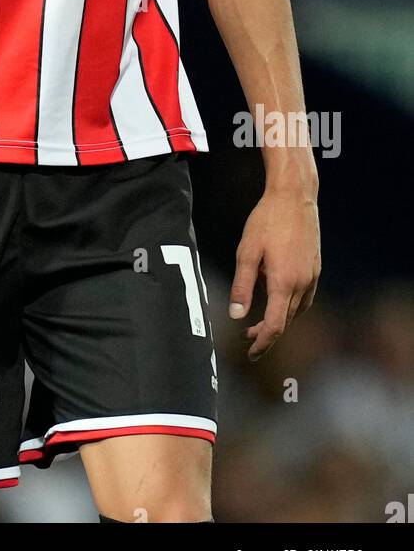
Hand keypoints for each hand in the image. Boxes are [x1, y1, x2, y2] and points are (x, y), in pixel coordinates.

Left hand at [229, 185, 319, 360]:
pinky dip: (289, 304)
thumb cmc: (267, 220)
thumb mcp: (247, 251)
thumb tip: (236, 315)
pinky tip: (276, 294)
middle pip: (285, 321)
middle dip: (266, 332)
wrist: (295, 196)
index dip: (262, 344)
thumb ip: (242, 285)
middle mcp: (302, 284)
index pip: (274, 326)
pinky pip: (304, 296)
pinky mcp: (315, 268)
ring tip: (257, 316)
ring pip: (296, 310)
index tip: (251, 354)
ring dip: (278, 318)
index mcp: (283, 283)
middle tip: (246, 336)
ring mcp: (312, 276)